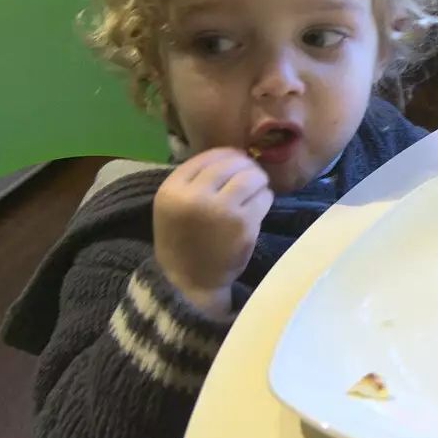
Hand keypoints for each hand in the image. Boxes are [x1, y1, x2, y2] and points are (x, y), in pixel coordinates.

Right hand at [153, 148, 272, 317]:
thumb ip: (194, 180)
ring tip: (255, 191)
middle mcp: (194, 197)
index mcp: (172, 190)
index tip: (235, 162)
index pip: (208, 156)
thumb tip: (233, 155)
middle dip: (246, 167)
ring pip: (252, 177)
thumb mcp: (174, 206)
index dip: (227, 155)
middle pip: (232, 163)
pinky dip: (265, 199)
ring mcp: (221, 211)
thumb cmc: (182, 241)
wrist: (189, 282)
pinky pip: (265, 198)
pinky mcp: (244, 226)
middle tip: (250, 176)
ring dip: (259, 181)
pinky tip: (258, 208)